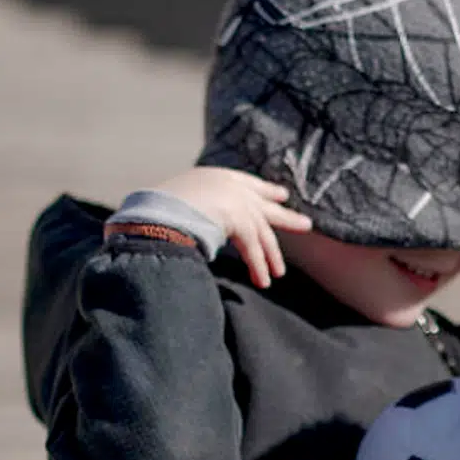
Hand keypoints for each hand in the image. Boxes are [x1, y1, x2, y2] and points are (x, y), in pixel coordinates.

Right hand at [146, 167, 313, 289]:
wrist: (153, 213)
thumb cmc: (154, 212)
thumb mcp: (176, 205)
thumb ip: (195, 211)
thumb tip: (195, 225)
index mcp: (211, 177)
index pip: (246, 183)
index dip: (264, 190)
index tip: (280, 195)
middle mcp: (226, 185)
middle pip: (263, 204)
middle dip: (285, 216)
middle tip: (306, 224)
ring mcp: (234, 200)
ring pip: (261, 231)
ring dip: (270, 255)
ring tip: (278, 274)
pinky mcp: (239, 219)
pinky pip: (253, 247)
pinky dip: (258, 266)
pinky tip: (263, 281)